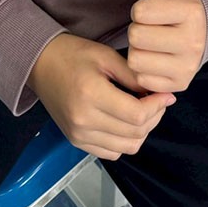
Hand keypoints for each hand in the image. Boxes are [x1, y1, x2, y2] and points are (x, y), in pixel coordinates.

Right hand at [27, 33, 175, 159]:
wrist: (40, 64)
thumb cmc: (72, 54)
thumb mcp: (105, 56)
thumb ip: (133, 76)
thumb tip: (159, 92)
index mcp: (91, 95)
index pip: (137, 115)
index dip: (158, 106)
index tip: (166, 95)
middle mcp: (83, 120)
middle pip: (134, 134)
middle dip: (154, 117)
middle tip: (158, 100)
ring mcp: (79, 135)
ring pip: (126, 147)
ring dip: (142, 131)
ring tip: (144, 110)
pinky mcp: (77, 142)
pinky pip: (111, 152)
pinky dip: (125, 141)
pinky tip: (127, 121)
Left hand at [127, 0, 206, 92]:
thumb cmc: (185, 4)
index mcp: (190, 12)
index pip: (141, 12)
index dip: (140, 9)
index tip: (149, 9)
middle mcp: (192, 41)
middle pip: (136, 37)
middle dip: (137, 30)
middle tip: (149, 27)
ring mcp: (187, 66)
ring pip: (136, 60)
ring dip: (138, 51)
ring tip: (151, 43)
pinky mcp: (181, 84)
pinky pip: (143, 80)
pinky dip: (144, 70)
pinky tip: (155, 59)